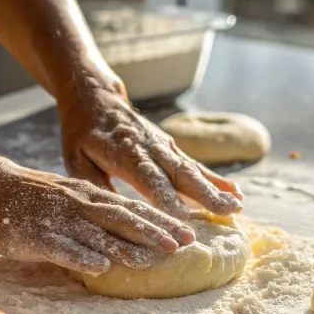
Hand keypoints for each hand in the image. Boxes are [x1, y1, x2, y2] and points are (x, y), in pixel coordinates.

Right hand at [0, 156, 195, 274]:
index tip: (188, 233)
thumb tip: (122, 240)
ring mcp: (54, 218)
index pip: (130, 209)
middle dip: (153, 232)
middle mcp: (76, 203)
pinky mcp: (30, 233)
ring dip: (125, 246)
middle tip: (183, 245)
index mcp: (86, 195)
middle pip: (121, 218)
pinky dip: (80, 256)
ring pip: (95, 233)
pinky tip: (99, 267)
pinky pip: (58, 246)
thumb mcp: (65, 200)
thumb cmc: (24, 196)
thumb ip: (91, 217)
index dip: (159, 221)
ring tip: (152, 259)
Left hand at [59, 86, 243, 218]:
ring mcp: (164, 146)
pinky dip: (216, 179)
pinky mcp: (171, 147)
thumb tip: (109, 212)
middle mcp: (150, 148)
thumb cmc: (81, 132)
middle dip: (205, 194)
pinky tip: (236, 192)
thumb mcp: (75, 157)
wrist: (96, 96)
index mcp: (124, 152)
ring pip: (193, 169)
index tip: (183, 217)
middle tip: (227, 212)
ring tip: (238, 206)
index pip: (148, 177)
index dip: (166, 196)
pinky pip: (196, 165)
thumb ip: (93, 183)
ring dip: (217, 188)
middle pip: (181, 173)